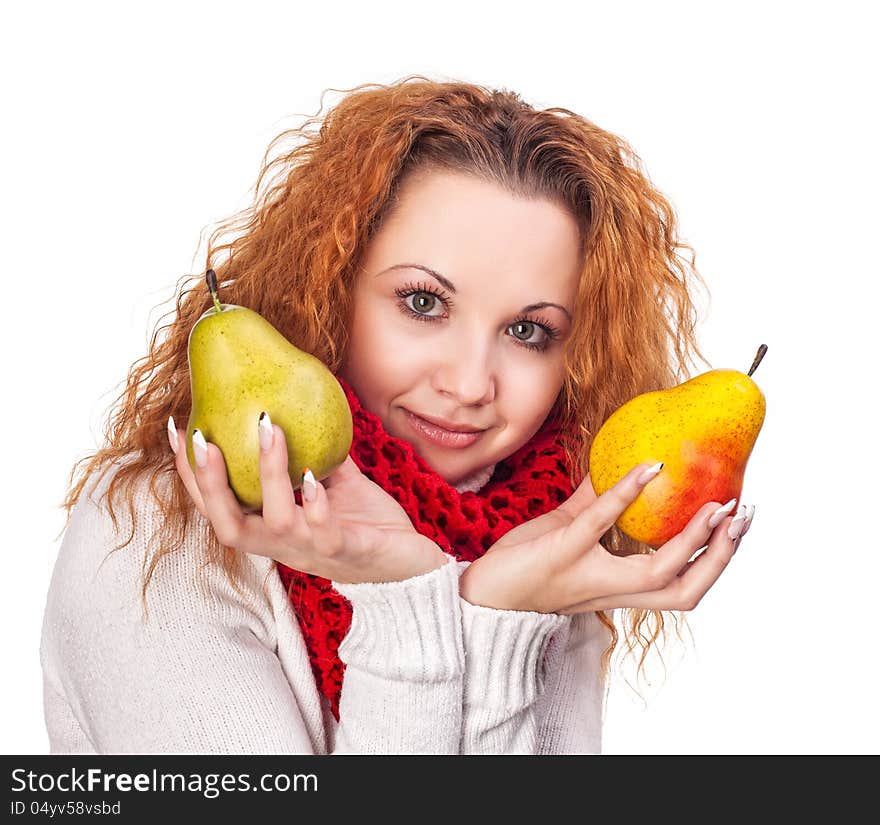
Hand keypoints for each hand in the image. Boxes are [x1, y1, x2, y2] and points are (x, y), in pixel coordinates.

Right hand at [169, 415, 447, 583]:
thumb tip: (303, 405)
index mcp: (274, 529)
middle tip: (202, 437)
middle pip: (228, 526)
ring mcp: (313, 552)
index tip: (180, 430)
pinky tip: (310, 475)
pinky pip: (323, 532)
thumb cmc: (370, 526)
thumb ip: (317, 454)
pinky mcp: (346, 552)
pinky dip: (313, 503)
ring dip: (268, 474)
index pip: (221, 506)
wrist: (413, 567)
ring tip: (268, 428)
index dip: (194, 475)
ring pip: (275, 522)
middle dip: (209, 483)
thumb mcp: (339, 484)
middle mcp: (284, 546)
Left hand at [459, 462, 753, 613]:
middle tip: (743, 517)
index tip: (740, 526)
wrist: (481, 594)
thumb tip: (620, 466)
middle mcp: (610, 590)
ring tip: (714, 506)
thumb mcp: (569, 532)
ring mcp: (588, 575)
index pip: (682, 587)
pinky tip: (646, 468)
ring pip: (656, 574)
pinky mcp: (562, 554)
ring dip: (691, 540)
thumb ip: (597, 505)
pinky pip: (599, 524)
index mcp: (618, 588)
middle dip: (721, 558)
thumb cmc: (525, 563)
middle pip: (686, 592)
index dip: (715, 562)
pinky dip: (624, 495)